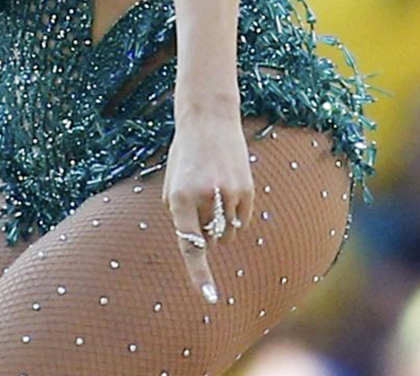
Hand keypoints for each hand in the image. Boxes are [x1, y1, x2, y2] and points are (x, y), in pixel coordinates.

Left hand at [162, 113, 255, 304]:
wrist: (207, 121)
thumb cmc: (185, 157)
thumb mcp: (172, 184)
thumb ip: (181, 217)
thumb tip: (200, 245)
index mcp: (178, 199)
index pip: (190, 246)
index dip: (199, 274)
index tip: (209, 297)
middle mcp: (203, 199)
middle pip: (211, 241)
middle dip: (207, 233)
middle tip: (201, 205)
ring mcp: (228, 195)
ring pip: (228, 233)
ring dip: (221, 225)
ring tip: (213, 193)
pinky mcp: (247, 191)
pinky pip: (242, 221)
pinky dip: (236, 215)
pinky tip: (228, 188)